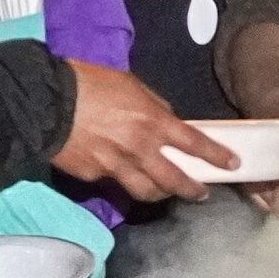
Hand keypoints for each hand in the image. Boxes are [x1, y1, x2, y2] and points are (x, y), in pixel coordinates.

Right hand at [54, 60, 216, 199]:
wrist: (46, 102)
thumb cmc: (88, 83)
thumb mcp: (129, 84)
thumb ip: (152, 105)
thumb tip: (165, 118)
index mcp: (153, 121)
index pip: (194, 144)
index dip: (216, 156)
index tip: (232, 164)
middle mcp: (140, 149)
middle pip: (175, 180)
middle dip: (192, 190)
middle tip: (201, 193)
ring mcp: (117, 167)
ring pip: (146, 191)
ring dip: (161, 195)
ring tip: (165, 194)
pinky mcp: (95, 176)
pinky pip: (113, 181)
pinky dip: (120, 179)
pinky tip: (118, 174)